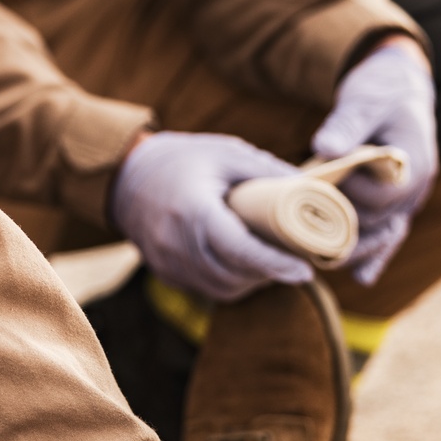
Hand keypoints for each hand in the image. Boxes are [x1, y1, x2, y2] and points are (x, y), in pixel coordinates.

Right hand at [110, 132, 311, 302]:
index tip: (306, 271)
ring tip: (270, 262)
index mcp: (195, 211)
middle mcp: (177, 243)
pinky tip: (242, 263)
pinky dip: (229, 281)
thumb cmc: (183, 158)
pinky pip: (205, 287)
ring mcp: (167, 262)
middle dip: (269, 273)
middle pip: (235, 276)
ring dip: (251, 281)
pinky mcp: (165, 272)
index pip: (241, 250)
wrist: (126, 174)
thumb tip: (313, 190)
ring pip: (222, 288)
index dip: (276, 264)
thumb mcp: (228, 152)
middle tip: (295, 261)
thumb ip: (269, 172)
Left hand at [312, 38, 438, 284]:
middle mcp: (415, 189)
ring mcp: (406, 201)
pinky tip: (362, 279)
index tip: (316, 188)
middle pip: (378, 220)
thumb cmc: (380, 92)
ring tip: (318, 261)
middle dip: (341, 223)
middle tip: (301, 226)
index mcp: (414, 162)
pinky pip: (387, 237)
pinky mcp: (393, 205)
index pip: (381, 195)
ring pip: (382, 235)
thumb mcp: (362, 101)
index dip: (349, 195)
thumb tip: (324, 149)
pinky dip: (375, 258)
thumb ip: (346, 126)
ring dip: (353, 248)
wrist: (397, 88)